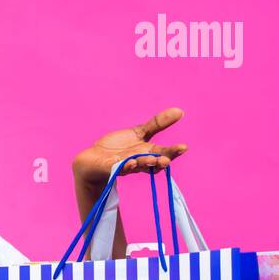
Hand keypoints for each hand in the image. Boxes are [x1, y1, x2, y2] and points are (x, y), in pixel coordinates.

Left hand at [72, 108, 188, 186]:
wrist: (95, 158)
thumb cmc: (119, 147)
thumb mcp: (139, 132)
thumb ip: (158, 123)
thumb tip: (180, 111)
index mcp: (148, 153)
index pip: (164, 153)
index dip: (173, 151)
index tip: (183, 147)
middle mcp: (140, 161)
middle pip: (154, 162)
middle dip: (162, 160)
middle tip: (168, 159)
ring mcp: (126, 165)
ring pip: (139, 166)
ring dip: (146, 163)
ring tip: (153, 160)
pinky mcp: (112, 168)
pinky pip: (120, 168)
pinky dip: (126, 166)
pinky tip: (131, 163)